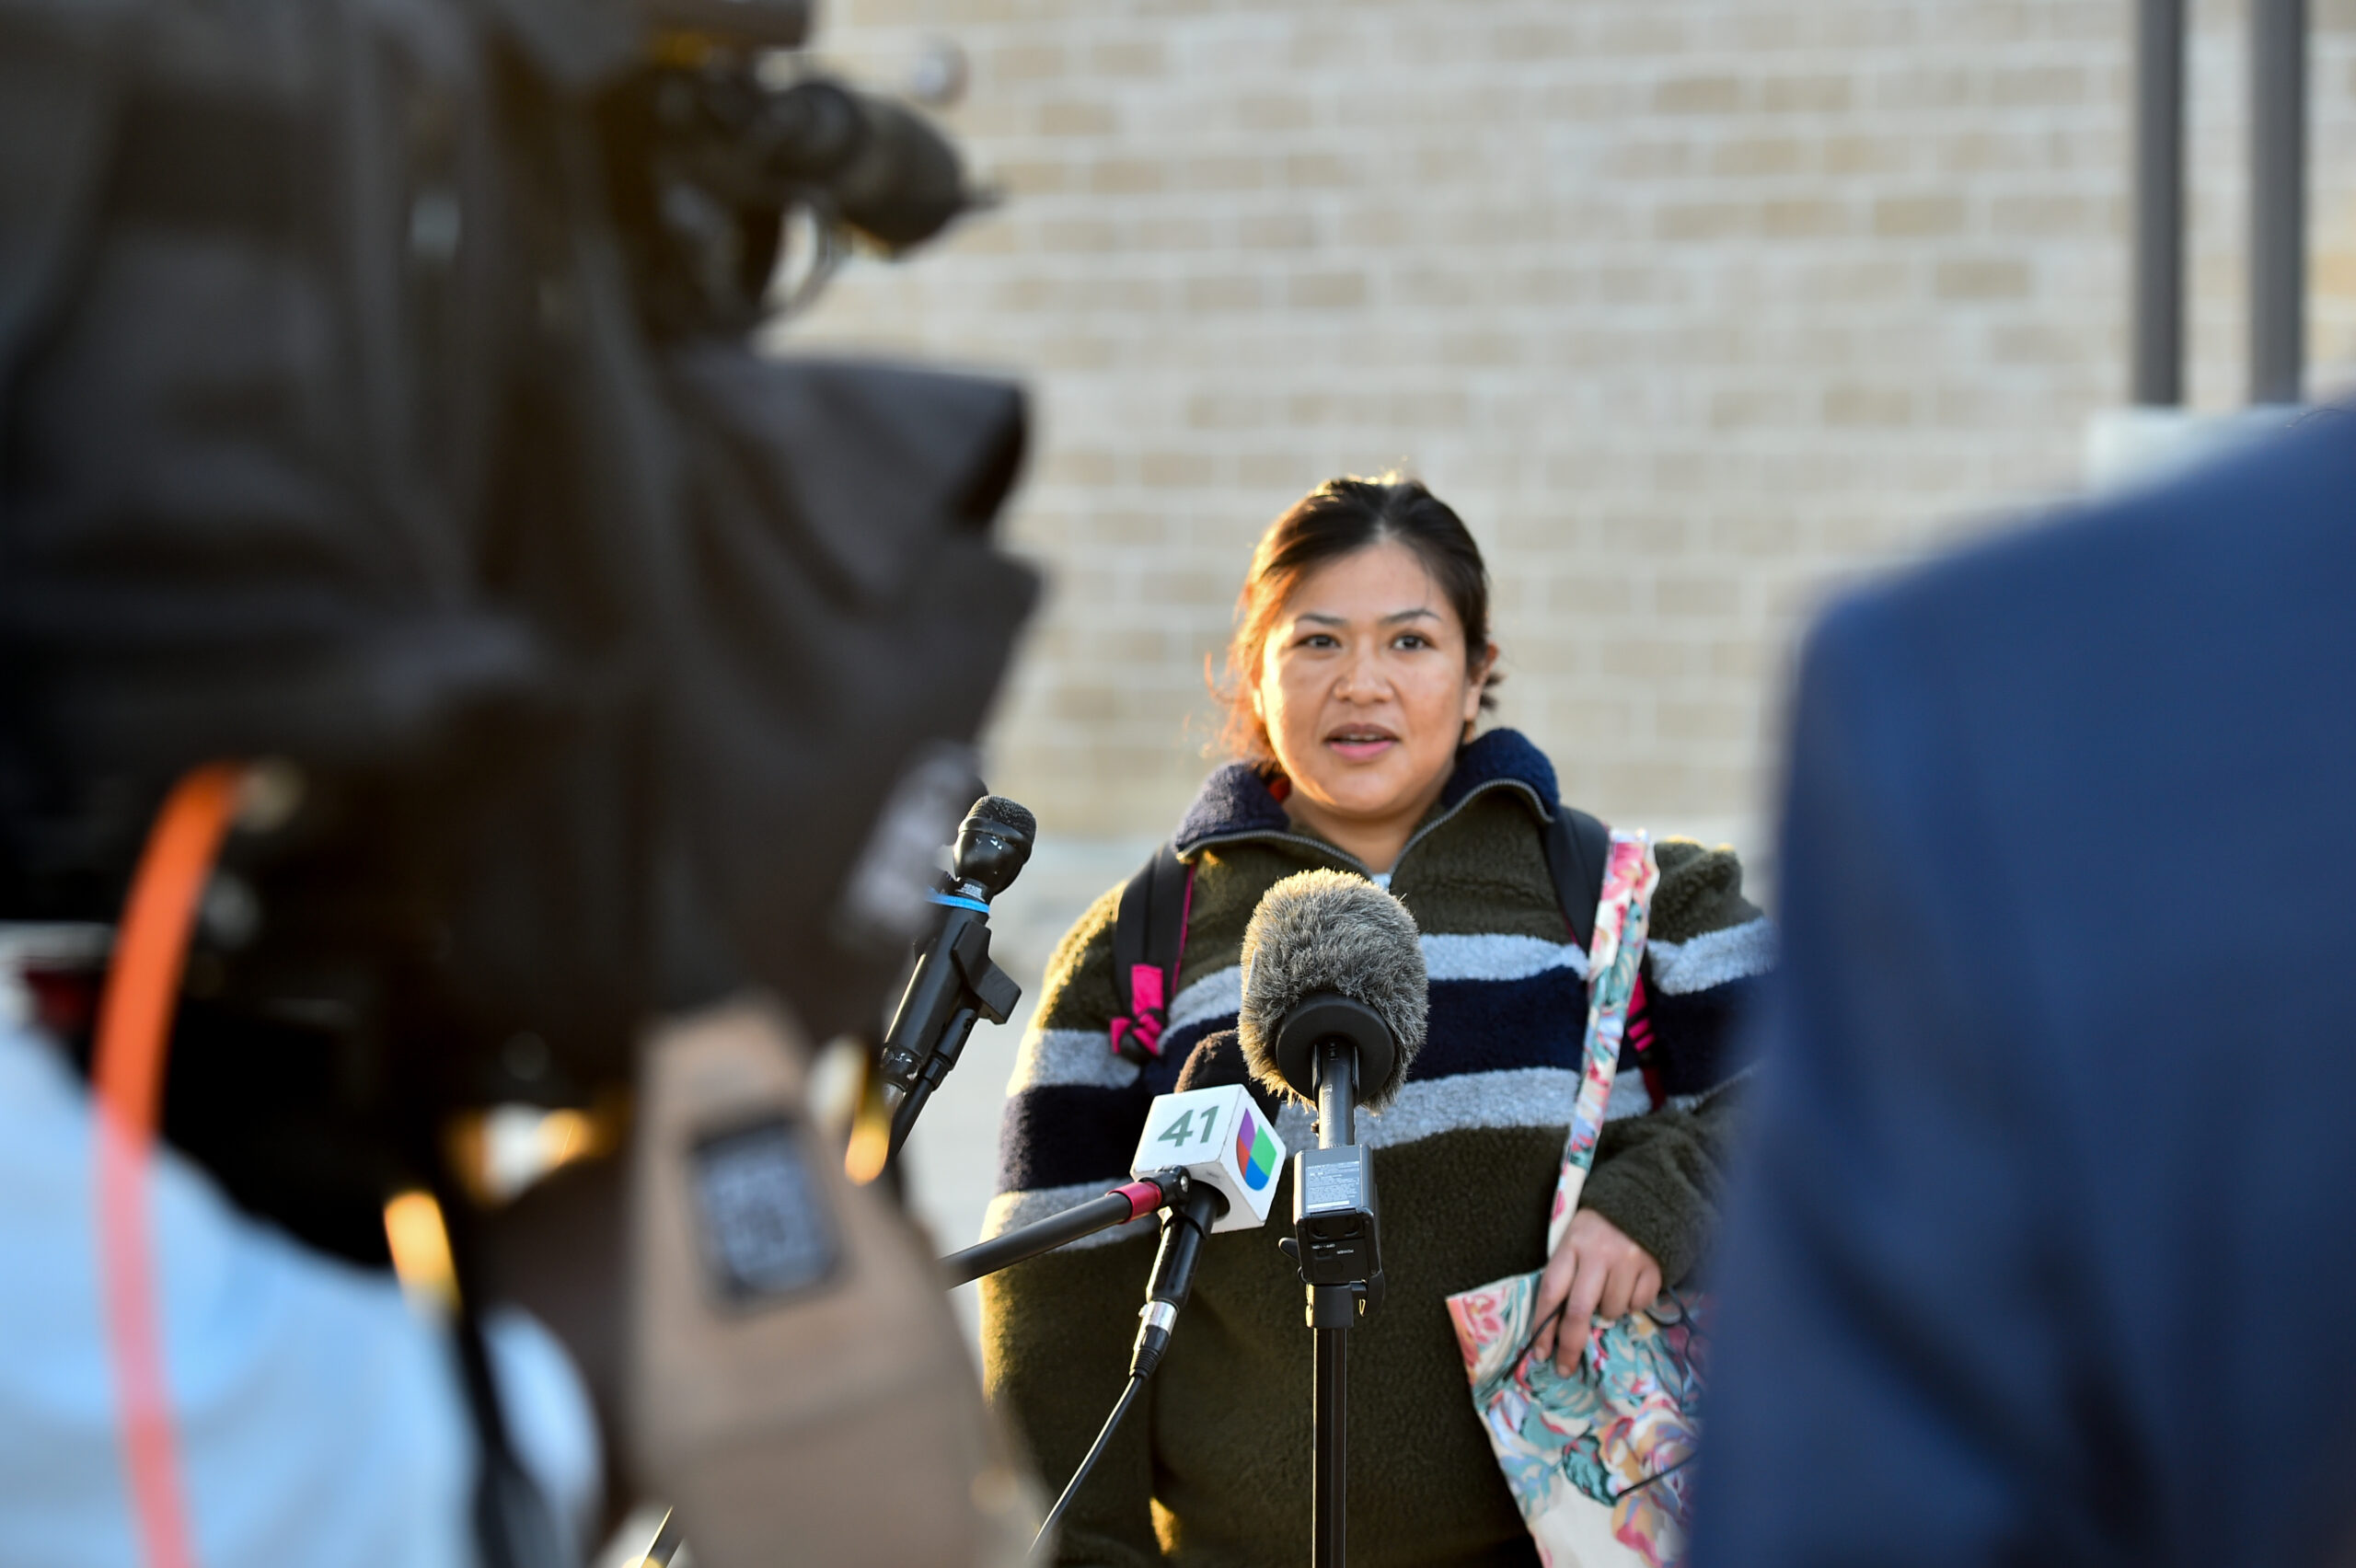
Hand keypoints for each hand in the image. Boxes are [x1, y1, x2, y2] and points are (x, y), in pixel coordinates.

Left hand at [1529, 1209, 1662, 1375]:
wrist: (1640, 1199)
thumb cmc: (1596, 1228)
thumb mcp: (1572, 1242)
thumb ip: (1566, 1276)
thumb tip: (1558, 1327)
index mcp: (1570, 1246)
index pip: (1550, 1291)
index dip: (1543, 1325)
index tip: (1540, 1352)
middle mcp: (1597, 1254)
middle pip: (1578, 1310)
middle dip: (1569, 1344)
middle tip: (1564, 1367)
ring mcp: (1627, 1260)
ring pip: (1611, 1311)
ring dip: (1607, 1314)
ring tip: (1608, 1292)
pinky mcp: (1653, 1267)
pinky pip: (1639, 1303)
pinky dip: (1633, 1303)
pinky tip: (1630, 1284)